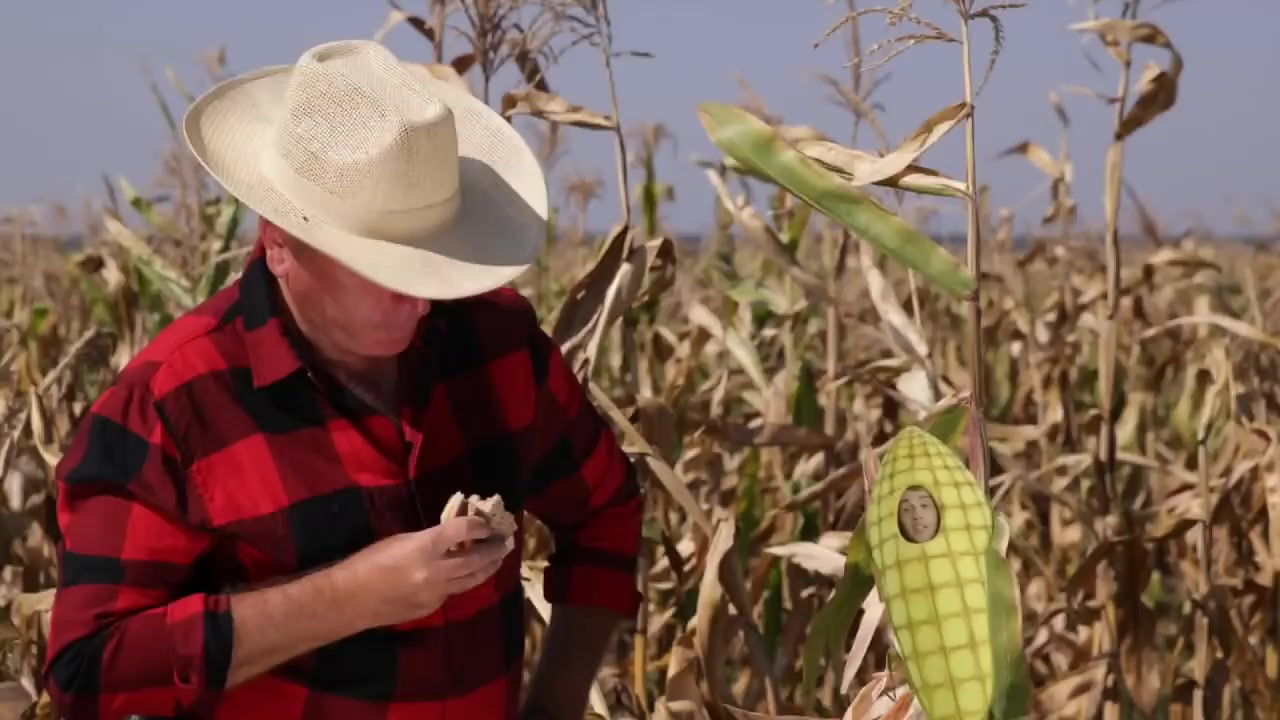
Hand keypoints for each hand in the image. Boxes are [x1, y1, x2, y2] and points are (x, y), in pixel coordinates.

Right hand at [338, 516, 512, 629]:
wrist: (350, 600)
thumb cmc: (368, 563)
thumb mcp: (400, 540)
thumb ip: (429, 538)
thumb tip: (453, 535)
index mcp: (424, 547)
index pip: (462, 531)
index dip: (479, 525)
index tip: (487, 522)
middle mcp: (436, 571)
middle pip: (476, 559)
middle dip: (493, 549)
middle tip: (505, 542)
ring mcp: (436, 593)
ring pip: (472, 580)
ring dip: (488, 568)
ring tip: (497, 559)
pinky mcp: (432, 608)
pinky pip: (454, 593)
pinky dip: (464, 582)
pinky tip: (467, 576)